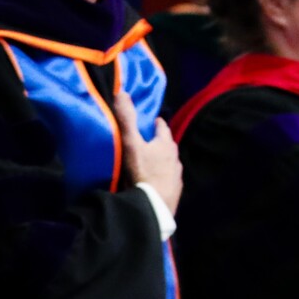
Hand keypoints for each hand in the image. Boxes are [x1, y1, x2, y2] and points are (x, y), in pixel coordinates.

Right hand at [122, 95, 182, 212]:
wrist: (154, 207)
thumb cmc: (143, 172)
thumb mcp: (131, 144)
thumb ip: (126, 119)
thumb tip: (122, 91)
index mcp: (165, 144)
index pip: (162, 127)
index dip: (156, 123)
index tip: (150, 121)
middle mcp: (175, 158)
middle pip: (167, 145)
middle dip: (159, 142)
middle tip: (147, 142)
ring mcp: (177, 176)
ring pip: (170, 163)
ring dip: (162, 161)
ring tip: (150, 163)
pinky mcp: (175, 192)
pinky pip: (169, 180)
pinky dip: (162, 178)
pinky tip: (154, 182)